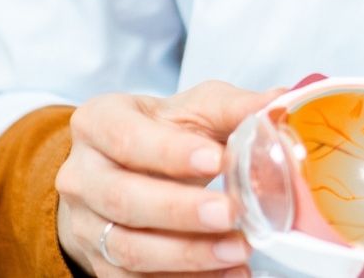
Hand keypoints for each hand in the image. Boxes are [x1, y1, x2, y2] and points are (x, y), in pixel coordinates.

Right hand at [56, 79, 274, 276]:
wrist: (119, 172)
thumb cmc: (160, 133)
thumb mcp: (192, 109)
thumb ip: (233, 107)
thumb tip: (282, 102)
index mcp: (98, 123)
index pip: (128, 138)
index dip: (170, 153)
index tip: (216, 160)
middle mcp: (81, 176)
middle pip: (125, 199)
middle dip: (182, 211)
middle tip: (231, 213)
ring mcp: (85, 224)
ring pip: (128, 248)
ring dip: (188, 255)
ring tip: (238, 250)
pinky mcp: (99, 263)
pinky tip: (227, 273)